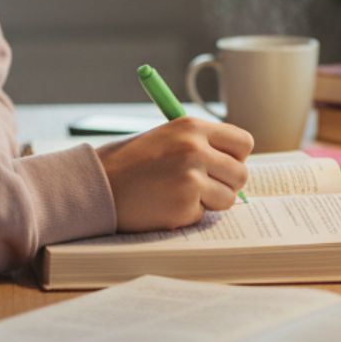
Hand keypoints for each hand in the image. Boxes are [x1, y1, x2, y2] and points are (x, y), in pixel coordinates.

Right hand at [93, 118, 252, 231]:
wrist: (97, 183)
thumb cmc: (130, 162)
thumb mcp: (167, 137)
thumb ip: (201, 145)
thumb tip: (235, 164)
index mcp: (192, 127)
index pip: (243, 142)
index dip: (236, 157)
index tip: (223, 164)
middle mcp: (195, 149)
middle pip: (241, 173)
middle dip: (227, 183)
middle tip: (205, 186)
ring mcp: (191, 179)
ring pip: (228, 198)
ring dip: (210, 201)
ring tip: (181, 194)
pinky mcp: (183, 206)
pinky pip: (203, 214)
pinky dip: (188, 214)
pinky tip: (165, 204)